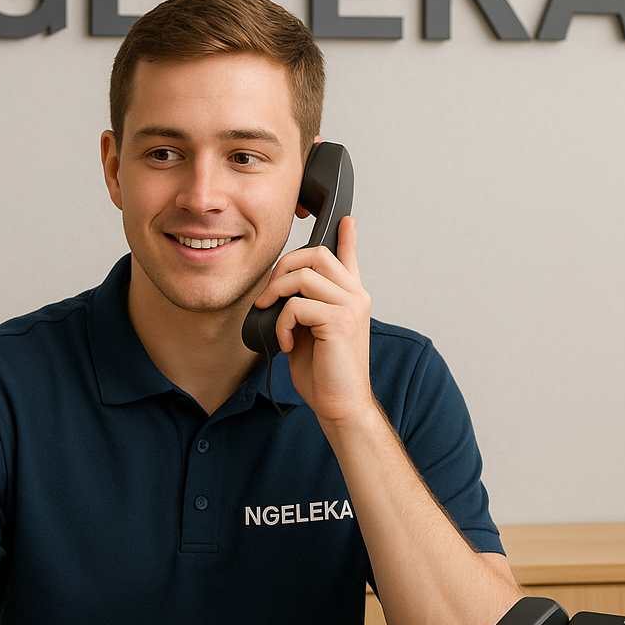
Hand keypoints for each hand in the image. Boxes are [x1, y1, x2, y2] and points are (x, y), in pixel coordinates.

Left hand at [254, 215, 372, 423]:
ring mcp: (351, 306)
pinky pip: (296, 305)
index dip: (346, 236)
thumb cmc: (325, 374)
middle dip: (282, 268)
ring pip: (303, 275)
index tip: (344, 219)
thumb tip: (282, 292)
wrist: (340, 405)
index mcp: (351, 298)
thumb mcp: (311, 333)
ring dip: (277, 295)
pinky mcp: (339, 321)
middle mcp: (356, 296)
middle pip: (316, 255)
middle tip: (268, 296)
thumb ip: (305, 307)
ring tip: (274, 319)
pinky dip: (282, 323)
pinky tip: (286, 343)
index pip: (350, 257)